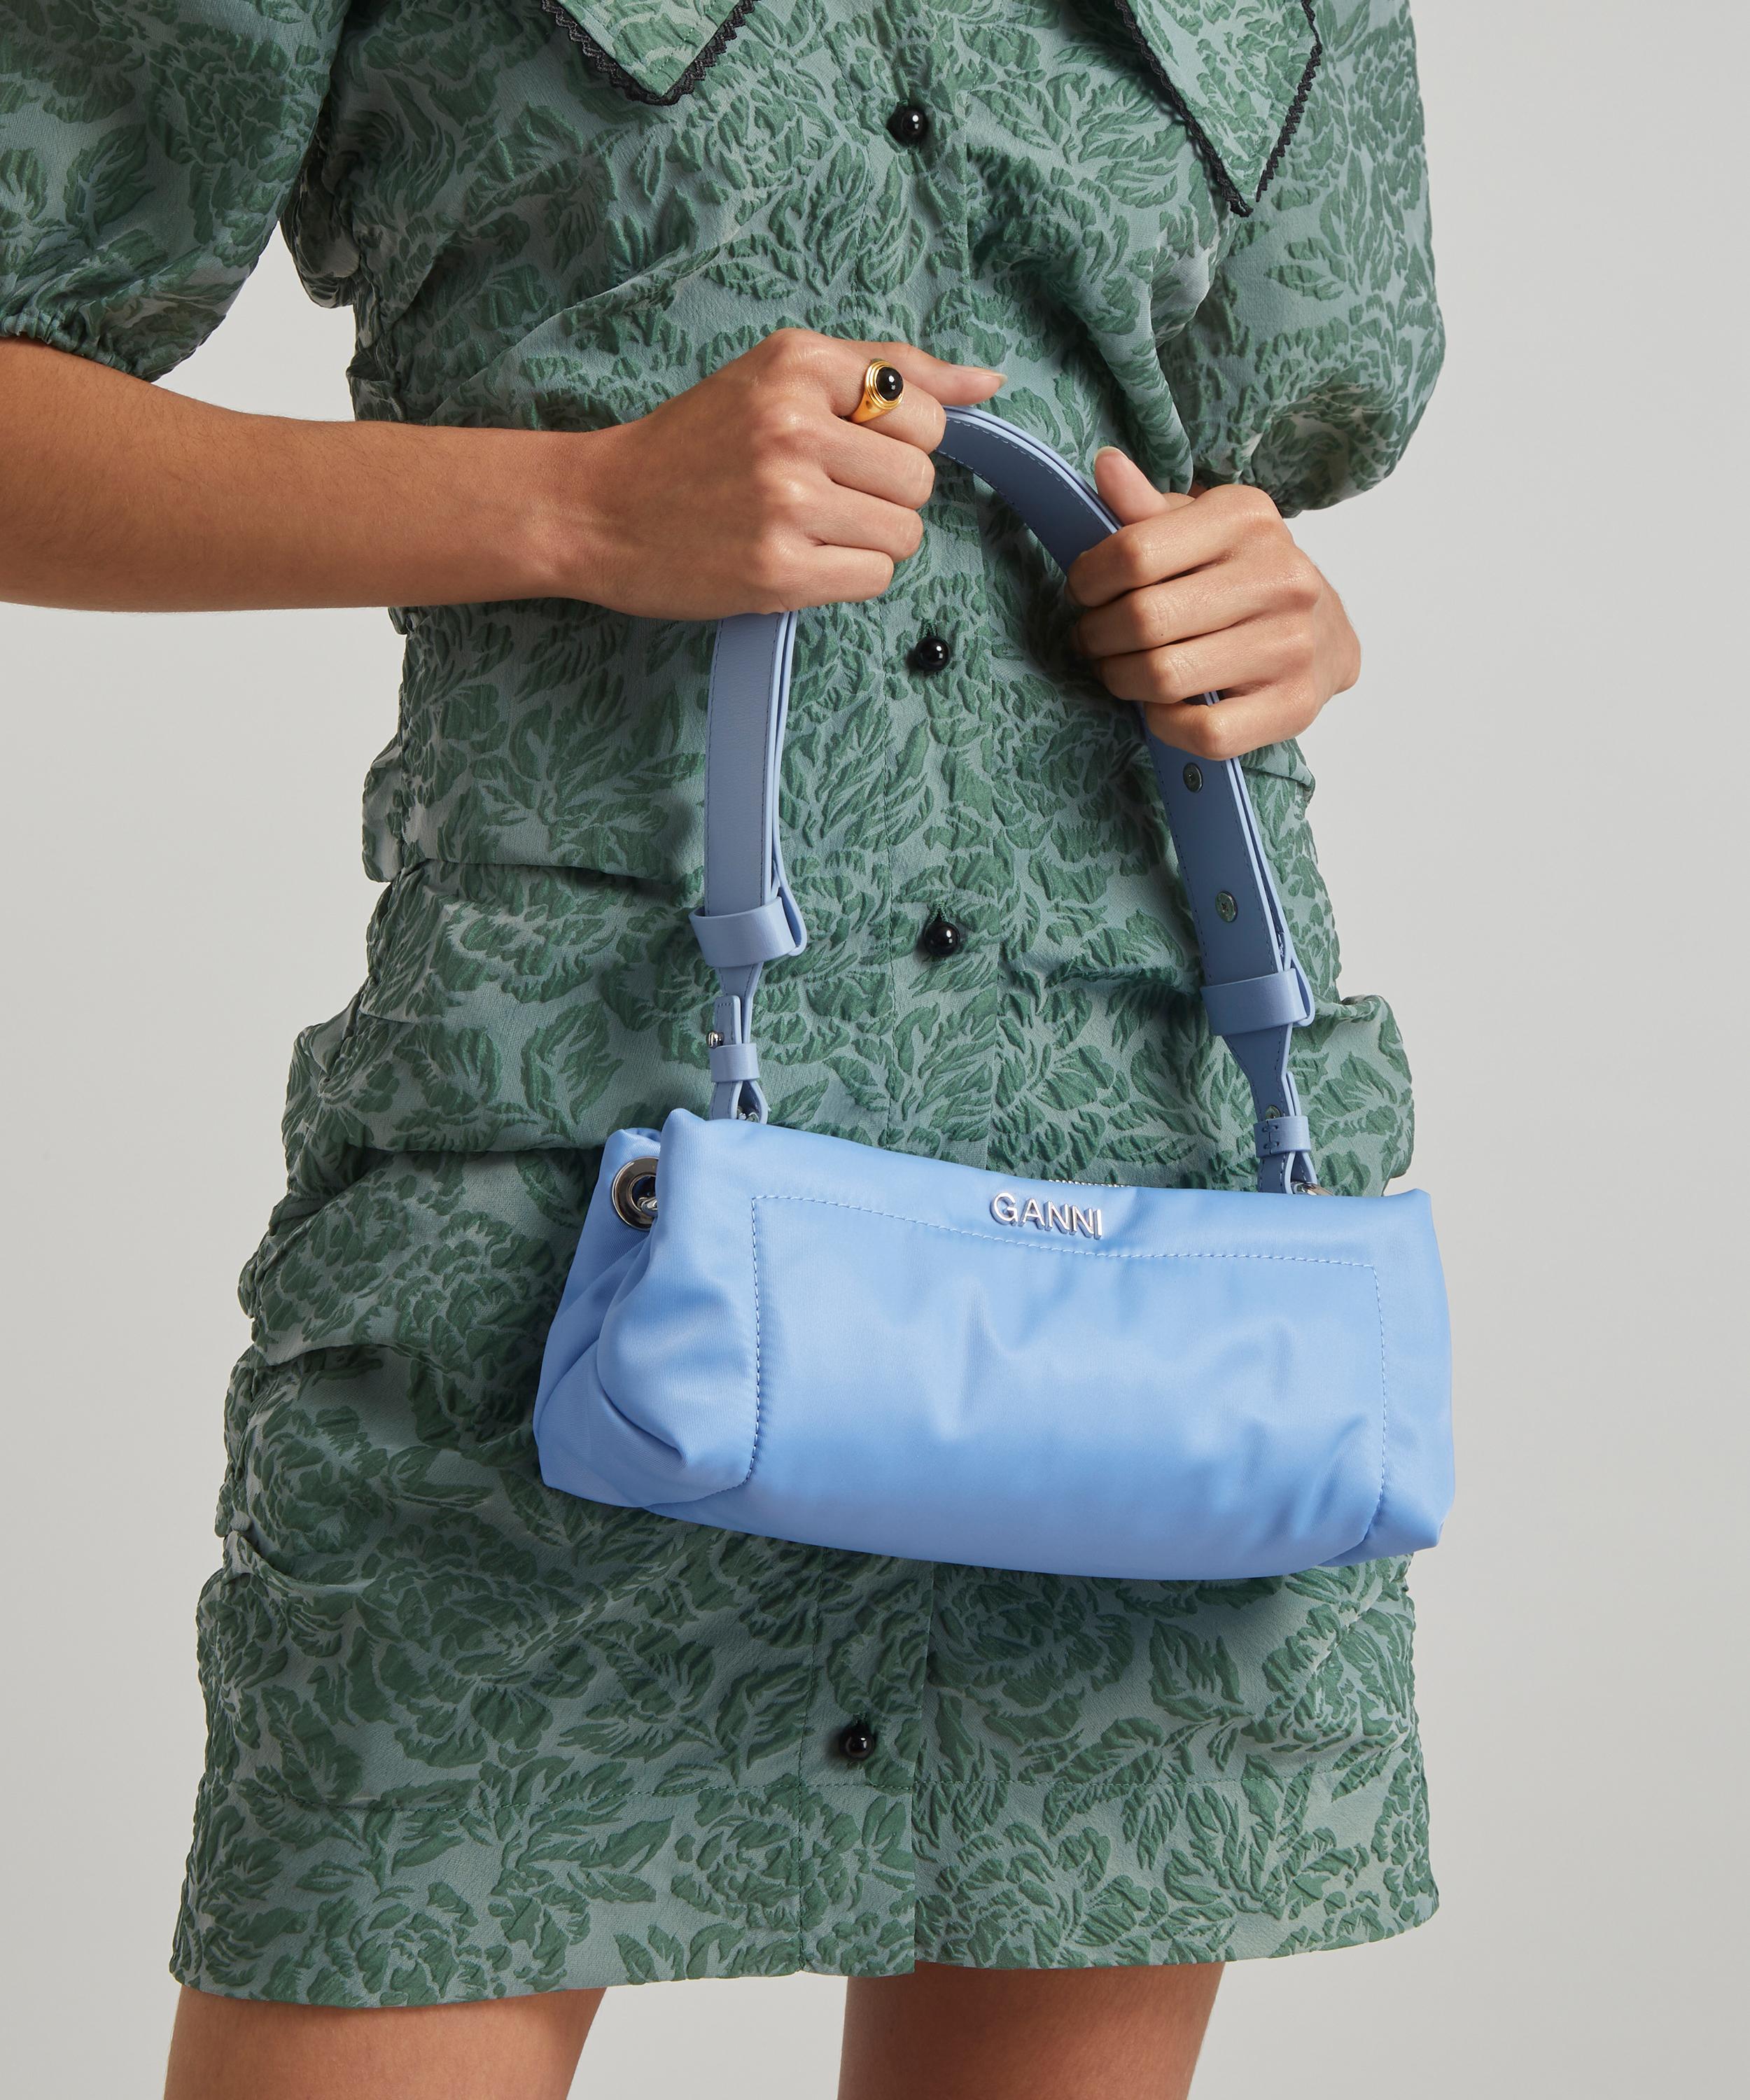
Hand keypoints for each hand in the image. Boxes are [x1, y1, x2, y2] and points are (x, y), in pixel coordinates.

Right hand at [554, 328, 1005, 619]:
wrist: (599, 510)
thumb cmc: (694, 446)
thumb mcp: (779, 378)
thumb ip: (889, 371)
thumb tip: (988, 383)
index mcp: (797, 365)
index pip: (923, 410)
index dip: (902, 442)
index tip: (852, 451)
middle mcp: (793, 426)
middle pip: (918, 479)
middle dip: (885, 496)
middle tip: (825, 497)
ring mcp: (786, 501)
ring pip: (903, 534)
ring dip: (869, 542)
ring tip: (810, 529)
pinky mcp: (778, 570)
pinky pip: (873, 579)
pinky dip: (847, 577)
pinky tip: (799, 561)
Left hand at [1064, 448, 1360, 759]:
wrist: (1326, 634)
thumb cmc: (1242, 577)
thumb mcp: (1198, 529)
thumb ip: (1147, 507)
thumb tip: (1105, 465)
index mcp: (1247, 519)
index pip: (1134, 553)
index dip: (1088, 580)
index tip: (1083, 592)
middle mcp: (1279, 577)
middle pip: (1142, 620)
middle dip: (1097, 636)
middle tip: (1092, 639)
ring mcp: (1291, 645)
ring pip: (1164, 677)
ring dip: (1122, 681)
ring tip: (1119, 670)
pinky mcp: (1294, 704)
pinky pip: (1203, 731)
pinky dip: (1165, 724)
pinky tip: (1161, 705)